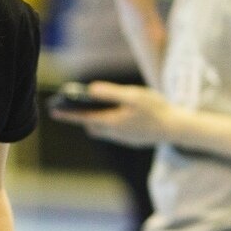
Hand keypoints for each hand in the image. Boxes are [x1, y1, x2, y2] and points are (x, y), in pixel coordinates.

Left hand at [49, 81, 173, 147]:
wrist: (176, 129)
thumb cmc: (155, 109)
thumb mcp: (133, 96)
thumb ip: (111, 93)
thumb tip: (90, 90)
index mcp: (112, 122)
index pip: (83, 118)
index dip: (68, 114)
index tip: (54, 111)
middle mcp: (114, 133)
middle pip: (91, 126)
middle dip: (81, 117)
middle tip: (69, 108)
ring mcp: (123, 138)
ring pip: (102, 130)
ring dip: (95, 121)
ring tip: (89, 109)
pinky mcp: (131, 140)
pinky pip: (113, 132)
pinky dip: (108, 124)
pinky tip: (113, 115)